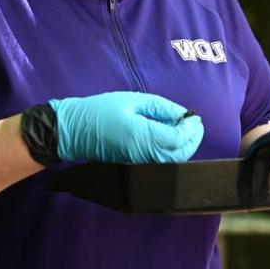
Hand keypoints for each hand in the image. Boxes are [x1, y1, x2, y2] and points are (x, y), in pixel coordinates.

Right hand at [48, 91, 203, 163]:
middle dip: (192, 139)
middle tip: (195, 124)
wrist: (74, 131)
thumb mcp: (132, 100)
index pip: (177, 139)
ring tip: (184, 129)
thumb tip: (183, 114)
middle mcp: (142, 155)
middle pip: (179, 154)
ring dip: (184, 146)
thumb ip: (161, 107)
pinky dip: (172, 153)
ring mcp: (139, 165)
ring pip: (172, 161)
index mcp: (141, 136)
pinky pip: (162, 164)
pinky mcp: (136, 168)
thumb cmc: (100, 111)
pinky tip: (171, 139)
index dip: (191, 129)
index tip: (195, 117)